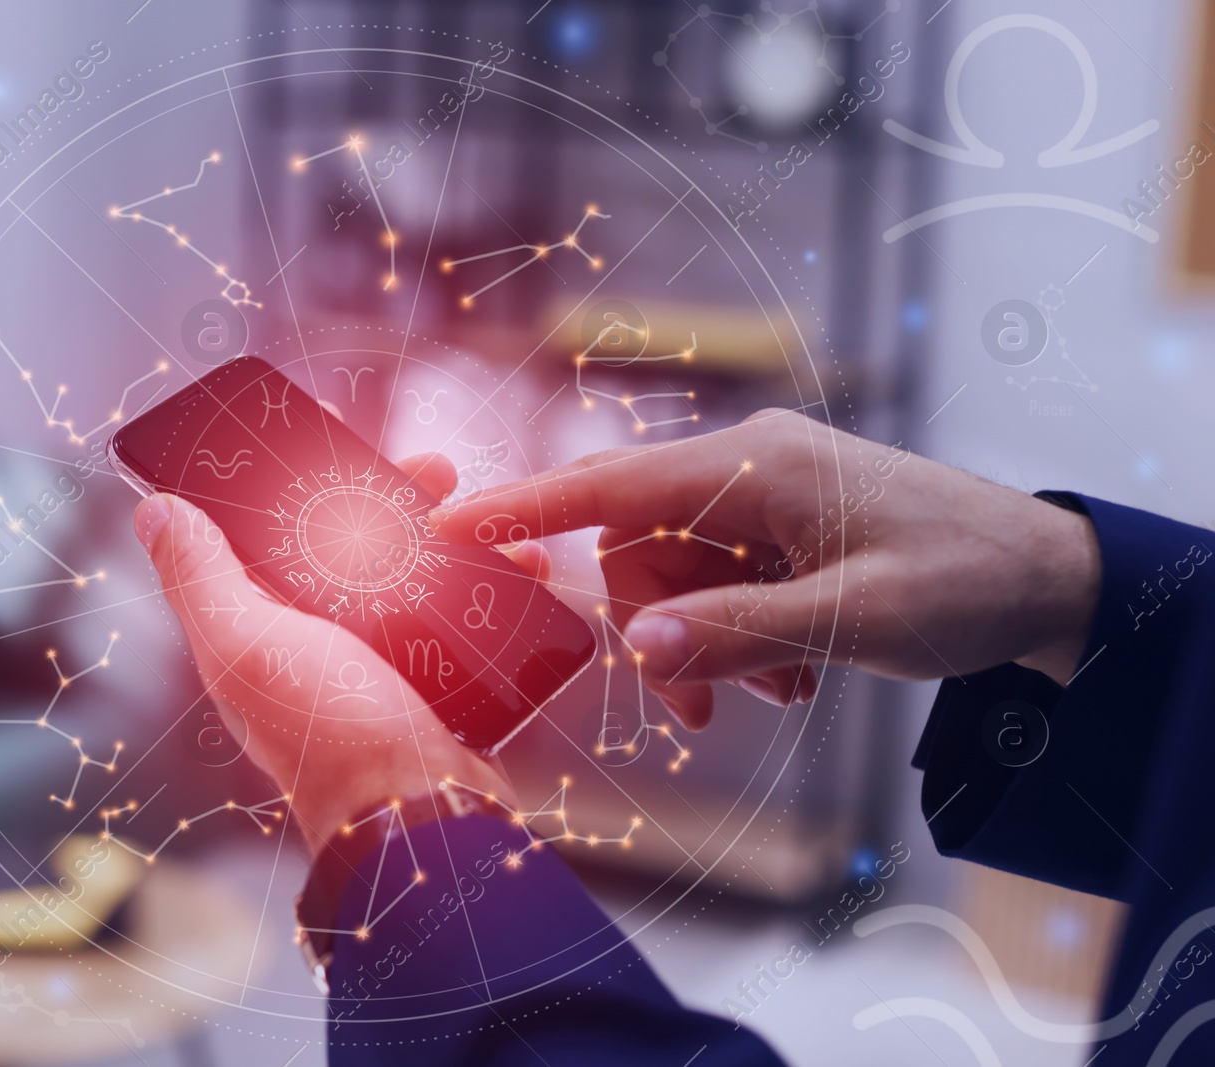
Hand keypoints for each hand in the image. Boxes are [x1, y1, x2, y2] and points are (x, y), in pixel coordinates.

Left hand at [132, 453, 525, 857]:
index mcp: (258, 633)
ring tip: (490, 517)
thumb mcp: (248, 644)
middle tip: (436, 470)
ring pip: (414, 578)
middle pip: (349, 550)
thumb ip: (200, 578)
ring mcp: (378, 668)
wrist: (424, 817)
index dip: (289, 485)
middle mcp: (314, 648)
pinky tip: (521, 565)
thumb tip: (155, 510)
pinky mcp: (435, 686)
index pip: (262, 539)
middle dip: (392, 500)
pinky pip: (462, 620)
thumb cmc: (329, 736)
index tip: (331, 440)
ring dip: (452, 536)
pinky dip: (492, 587)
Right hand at [430, 409, 1101, 730]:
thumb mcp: (853, 620)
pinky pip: (714, 578)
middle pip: (634, 547)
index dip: (521, 508)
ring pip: (671, 572)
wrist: (1047, 576)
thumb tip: (636, 647)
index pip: (609, 485)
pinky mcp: (776, 522)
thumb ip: (736, 631)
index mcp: (756, 465)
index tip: (444, 523)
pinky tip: (794, 664)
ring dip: (705, 640)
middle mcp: (746, 465)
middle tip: (704, 708)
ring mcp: (761, 492)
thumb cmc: (965, 581)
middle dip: (654, 630)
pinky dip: (735, 629)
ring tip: (778, 685)